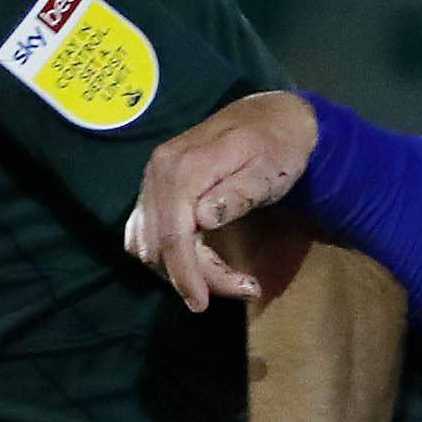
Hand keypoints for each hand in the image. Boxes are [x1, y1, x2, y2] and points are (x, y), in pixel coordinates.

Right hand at [124, 91, 324, 312]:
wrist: (271, 117)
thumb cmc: (276, 147)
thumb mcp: (269, 171)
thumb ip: (236, 194)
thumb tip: (200, 220)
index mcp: (184, 167)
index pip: (173, 234)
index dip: (185, 273)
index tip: (201, 303)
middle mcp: (159, 172)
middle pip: (160, 244)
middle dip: (194, 276)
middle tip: (243, 287)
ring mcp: (153, 179)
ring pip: (149, 243)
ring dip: (182, 269)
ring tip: (229, 277)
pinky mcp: (155, 188)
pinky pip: (145, 232)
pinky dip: (165, 255)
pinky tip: (196, 262)